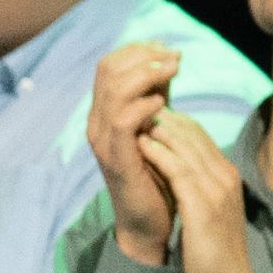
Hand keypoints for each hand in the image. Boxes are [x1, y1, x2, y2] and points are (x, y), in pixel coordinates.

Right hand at [88, 40, 190, 262]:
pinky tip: (165, 104)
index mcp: (104, 112)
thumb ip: (156, 96)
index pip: (110, 64)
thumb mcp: (156, 127)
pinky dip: (144, 105)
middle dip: (144, 56)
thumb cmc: (156, 176)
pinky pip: (123, 120)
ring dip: (147, 74)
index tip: (169, 49)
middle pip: (107, 68)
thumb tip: (169, 60)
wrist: (149, 224)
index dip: (138, 50)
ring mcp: (103, 140)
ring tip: (173, 73)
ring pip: (113, 88)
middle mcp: (97, 122)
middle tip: (175, 58)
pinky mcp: (116, 158)